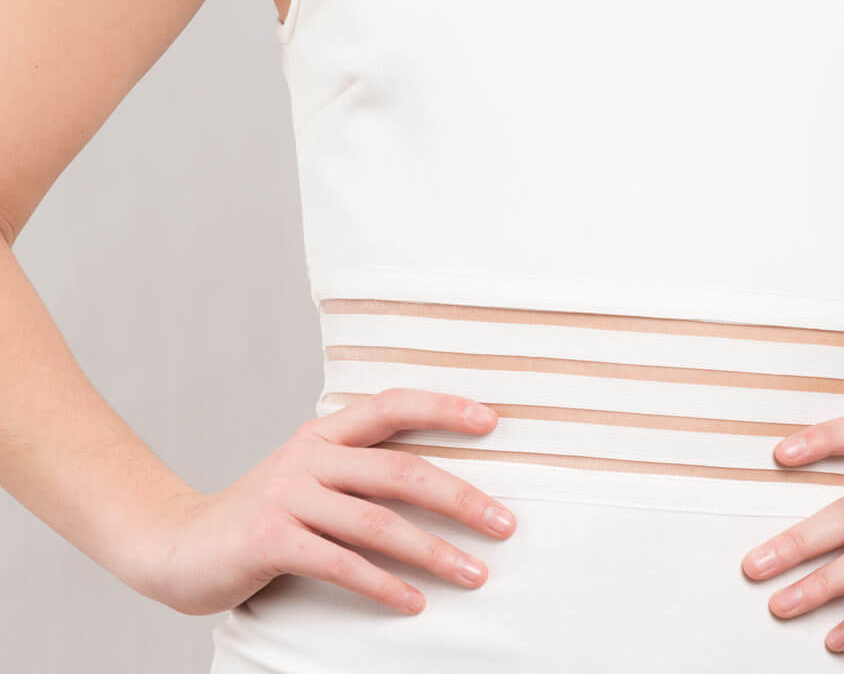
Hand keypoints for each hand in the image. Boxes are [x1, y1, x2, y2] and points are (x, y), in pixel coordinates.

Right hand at [127, 387, 517, 616]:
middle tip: (505, 523)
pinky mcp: (272, 539)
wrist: (175, 545)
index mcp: (322, 432)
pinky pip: (341, 563)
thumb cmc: (259, 516)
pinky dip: (383, 584)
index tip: (493, 421)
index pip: (391, 405)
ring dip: (433, 551)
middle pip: (399, 469)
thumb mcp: (306, 476)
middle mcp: (308, 455)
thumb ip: (355, 470)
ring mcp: (289, 495)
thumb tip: (434, 479)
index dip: (443, 407)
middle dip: (460, 496)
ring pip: (378, 521)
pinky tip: (414, 602)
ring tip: (475, 573)